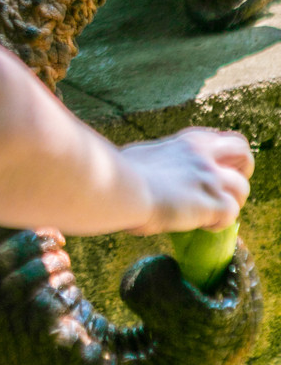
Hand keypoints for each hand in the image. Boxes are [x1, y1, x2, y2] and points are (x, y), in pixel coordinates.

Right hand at [119, 127, 252, 235]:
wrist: (121, 188)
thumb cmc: (119, 173)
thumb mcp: (143, 155)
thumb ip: (159, 159)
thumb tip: (146, 170)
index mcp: (187, 142)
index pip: (222, 139)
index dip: (224, 156)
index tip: (216, 168)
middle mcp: (203, 155)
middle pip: (244, 154)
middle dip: (242, 172)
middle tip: (226, 190)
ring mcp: (209, 178)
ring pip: (242, 189)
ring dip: (230, 203)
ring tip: (211, 214)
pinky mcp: (212, 202)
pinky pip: (231, 214)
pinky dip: (219, 223)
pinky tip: (202, 225)